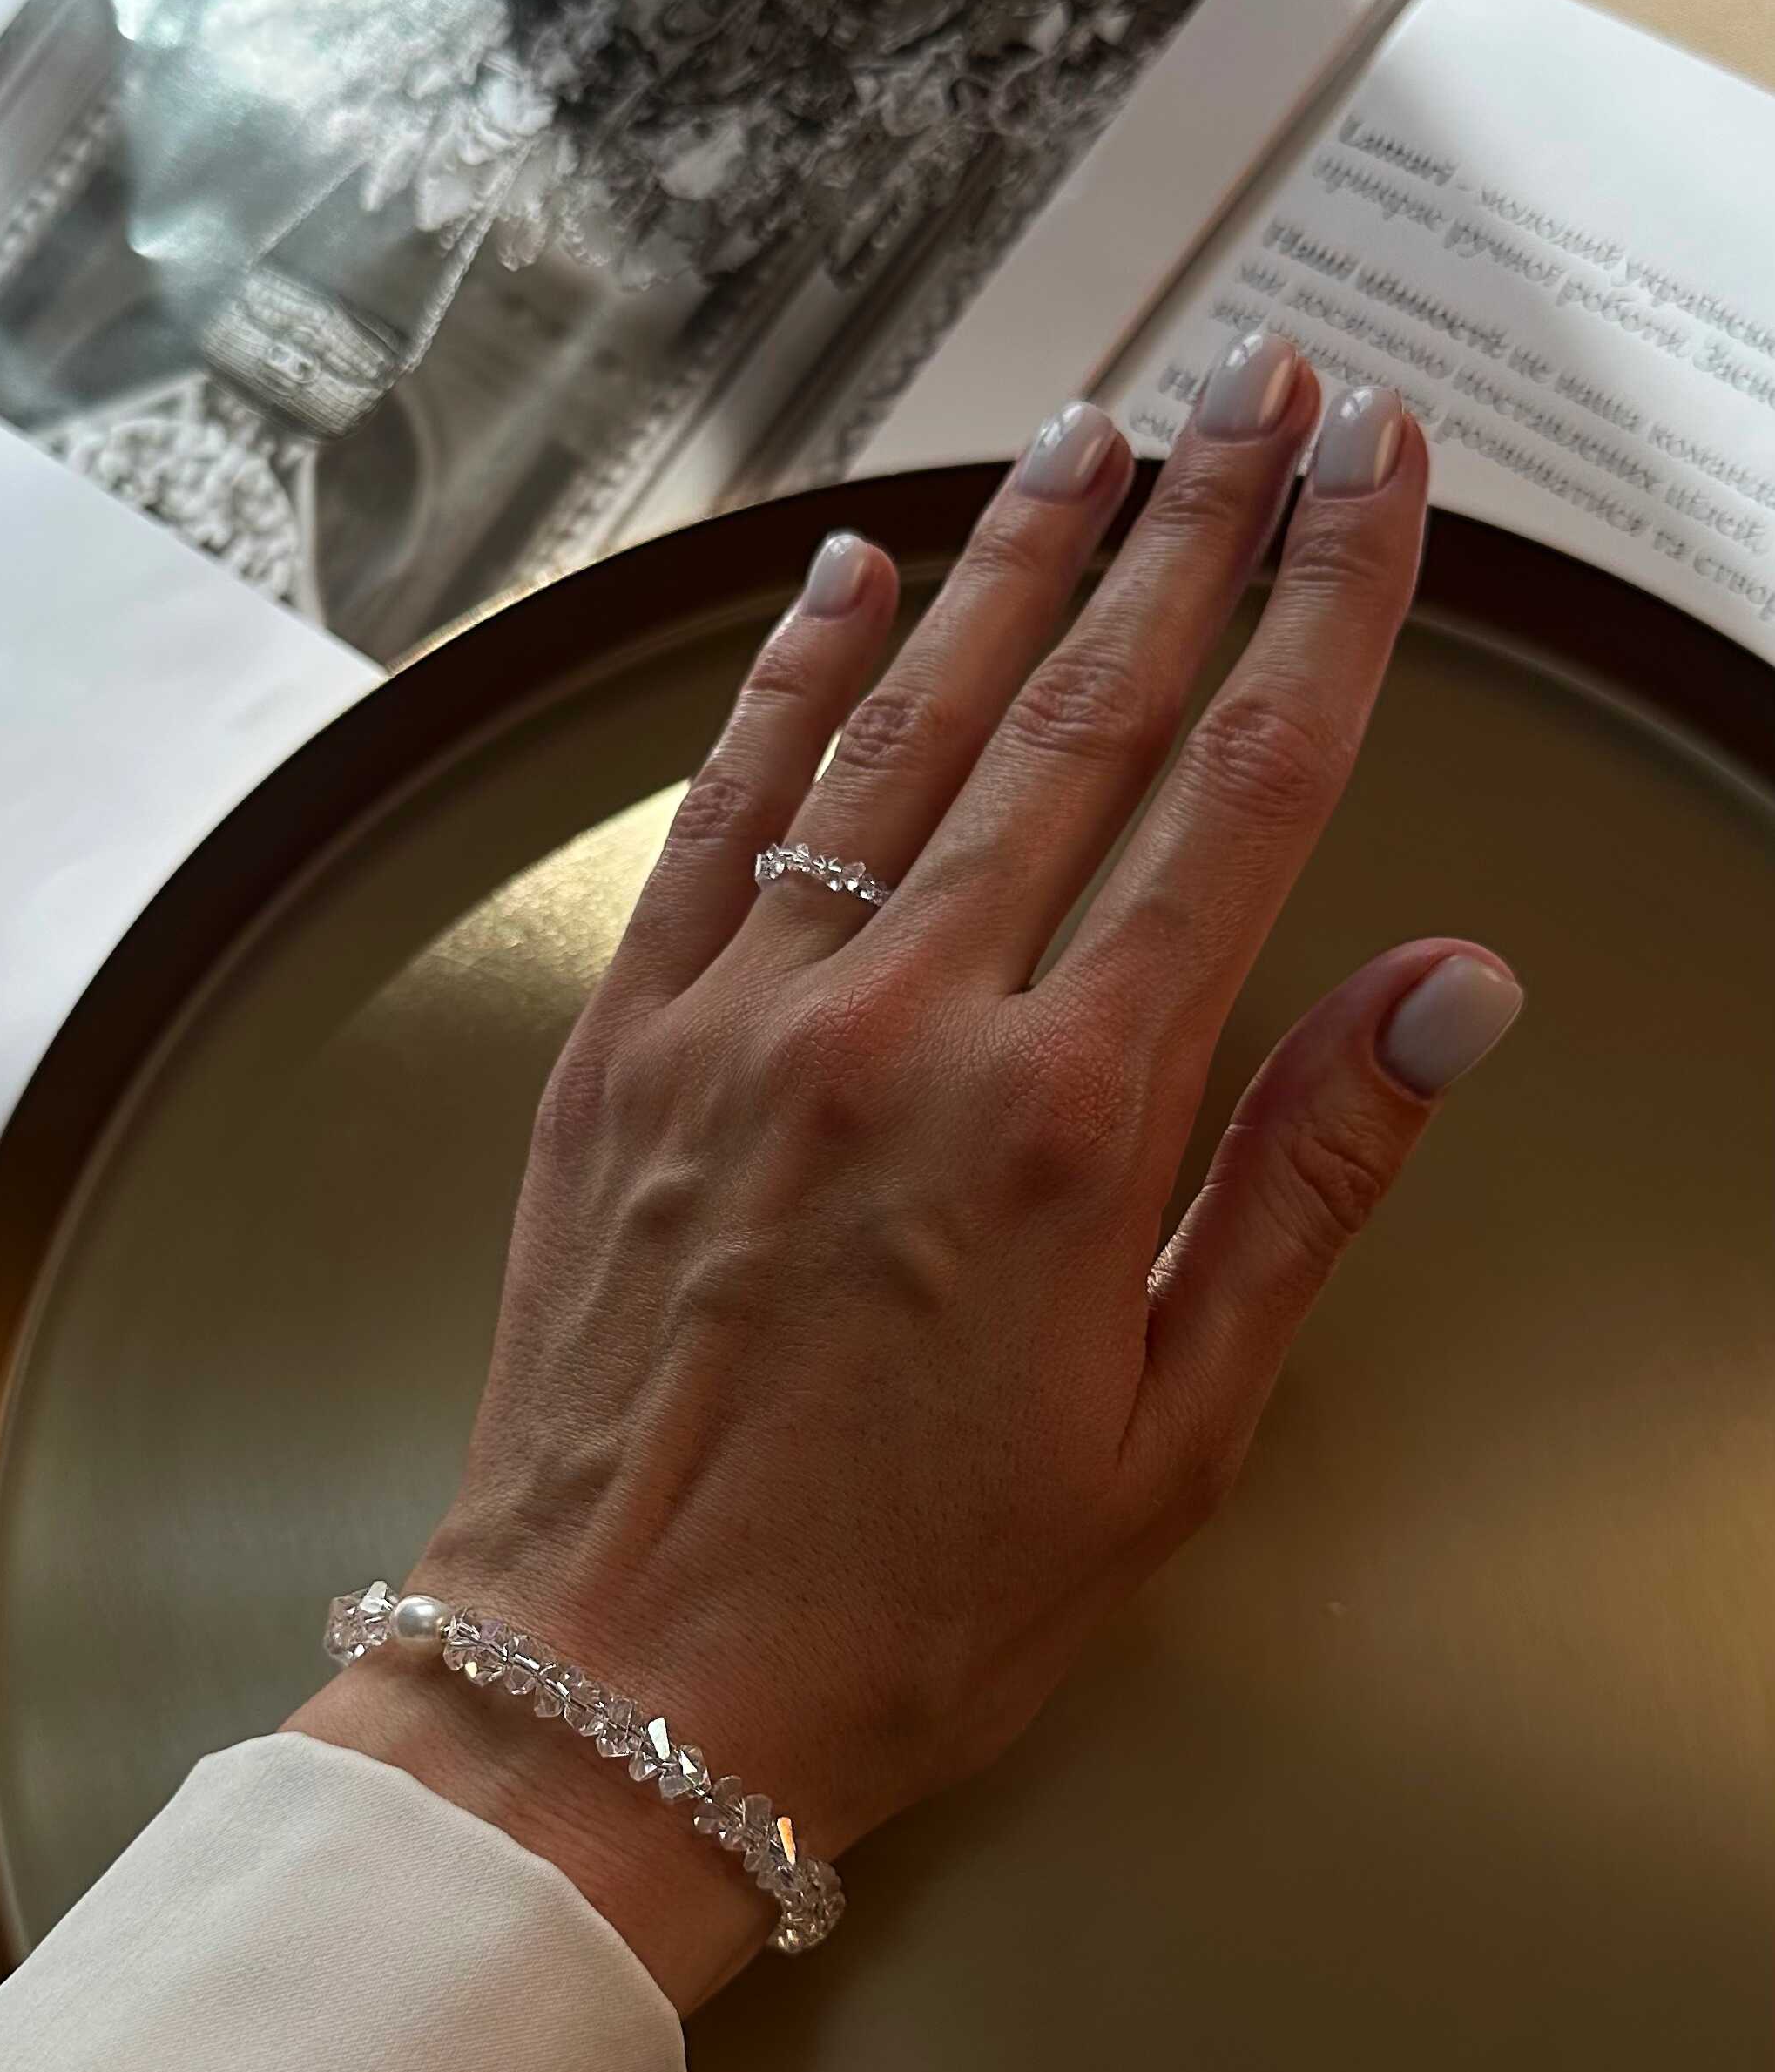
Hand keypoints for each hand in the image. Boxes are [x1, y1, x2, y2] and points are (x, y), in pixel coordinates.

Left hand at [292, 335, 1520, 2009]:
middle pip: (1079, 717)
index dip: (1323, 611)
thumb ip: (1301, 1181)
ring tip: (1093, 434)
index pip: (1239, 800)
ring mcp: (743, 1017)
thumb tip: (1446, 987)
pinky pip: (716, 815)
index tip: (1377, 476)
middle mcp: (903, 1025)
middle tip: (1263, 386)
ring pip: (899, 730)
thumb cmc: (916, 1600)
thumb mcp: (1170, 1431)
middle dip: (1189, 529)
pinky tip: (844, 579)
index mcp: (1067, 1121)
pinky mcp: (624, 1045)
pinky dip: (784, 685)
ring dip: (1006, 564)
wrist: (625, 1685)